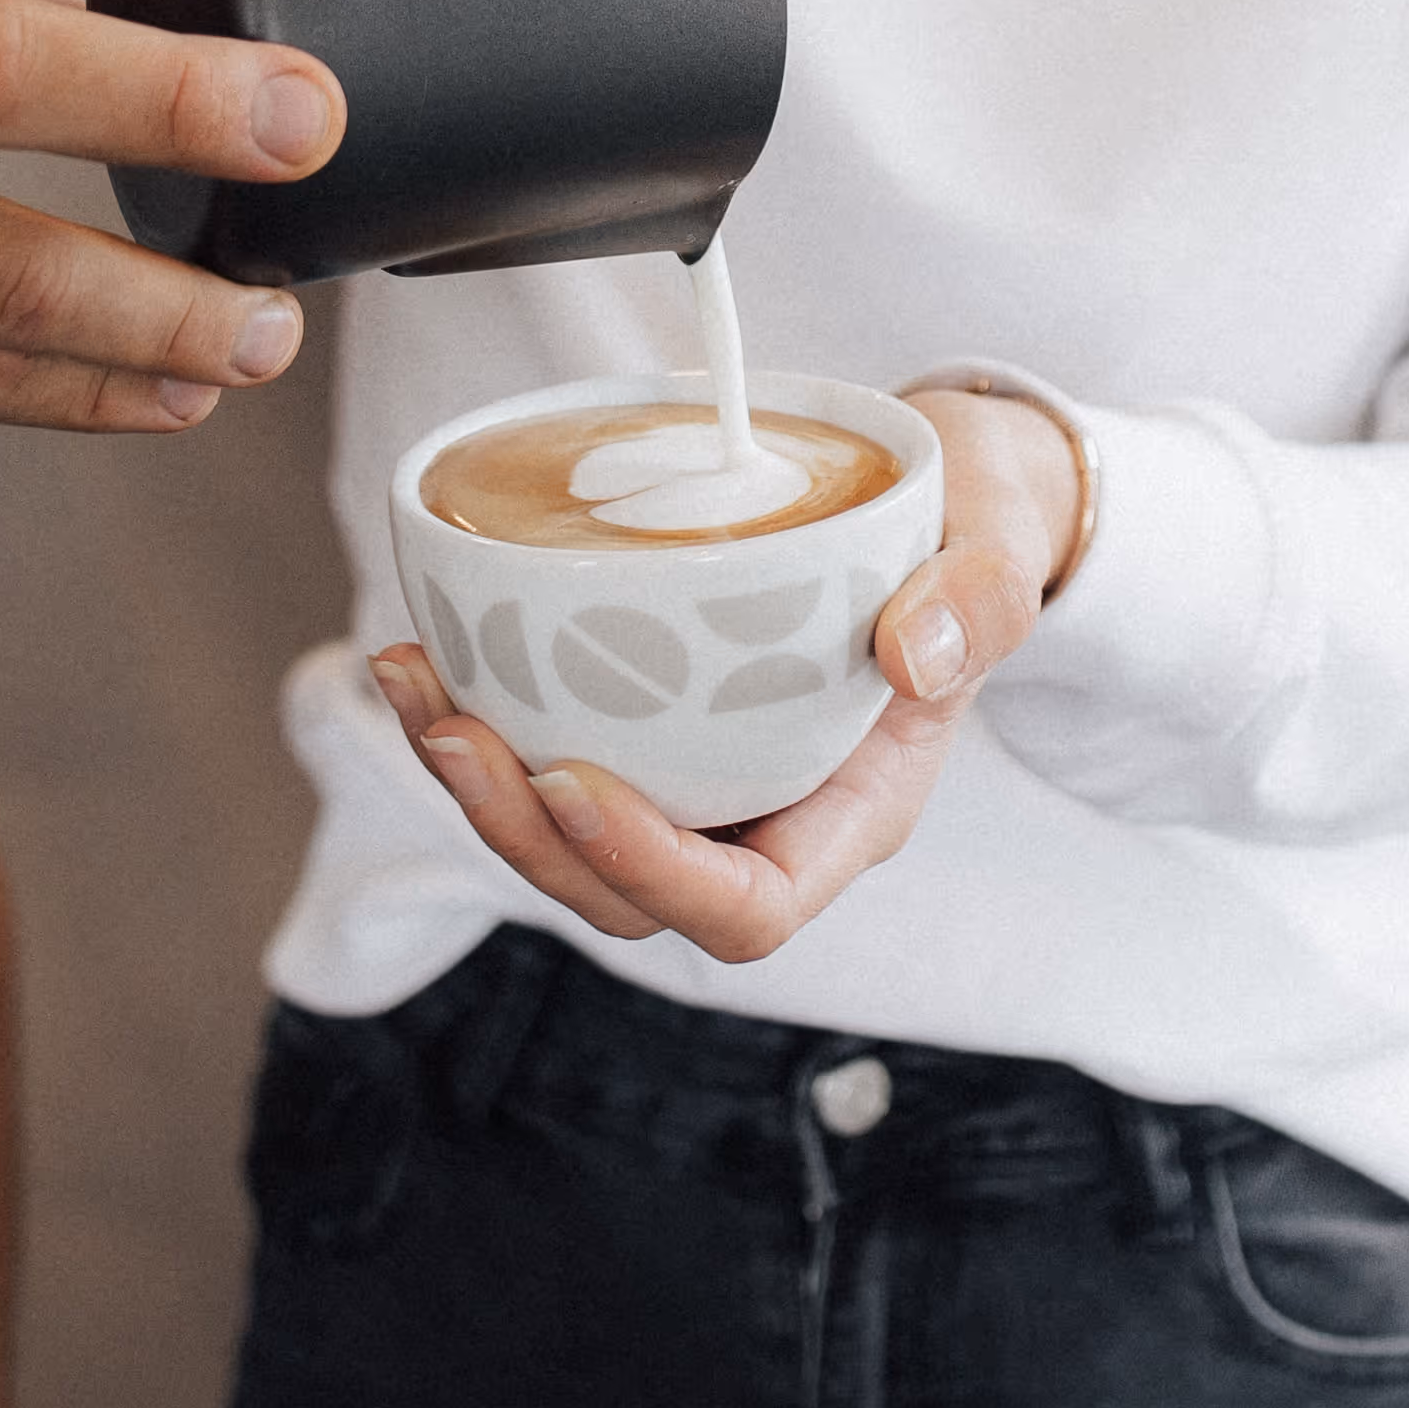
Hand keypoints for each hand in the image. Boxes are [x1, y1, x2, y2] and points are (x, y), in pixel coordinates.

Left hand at [368, 389, 1075, 959]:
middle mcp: (769, 818)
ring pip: (572, 841)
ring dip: (477, 782)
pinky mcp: (657, 722)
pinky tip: (427, 648)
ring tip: (410, 681)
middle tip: (454, 732)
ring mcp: (706, 777)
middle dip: (525, 835)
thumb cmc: (974, 529)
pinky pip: (556, 755)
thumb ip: (977, 600)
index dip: (649, 871)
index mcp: (854, 812)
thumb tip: (911, 650)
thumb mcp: (998, 545)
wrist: (949, 500)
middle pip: (628, 894)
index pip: (746, 907)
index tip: (573, 781)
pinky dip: (484, 716)